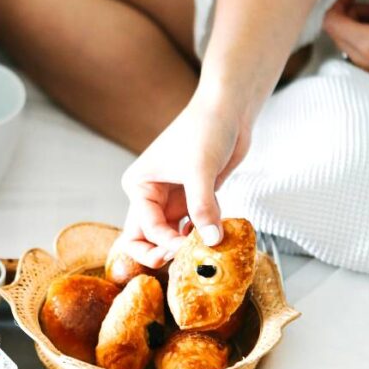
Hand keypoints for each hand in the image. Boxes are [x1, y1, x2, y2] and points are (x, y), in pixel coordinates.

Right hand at [120, 92, 251, 265]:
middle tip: (182, 260)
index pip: (146, 227)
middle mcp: (150, 195)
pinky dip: (203, 233)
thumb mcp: (201, 169)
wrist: (229, 109)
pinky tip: (217, 232)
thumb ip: (203, 207)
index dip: (166, 242)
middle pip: (146, 238)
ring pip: (170, 235)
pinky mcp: (192, 199)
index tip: (189, 247)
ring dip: (185, 245)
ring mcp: (172, 198)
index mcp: (139, 185)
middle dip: (162, 252)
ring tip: (204, 250)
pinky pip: (193, 226)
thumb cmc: (206, 129)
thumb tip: (211, 241)